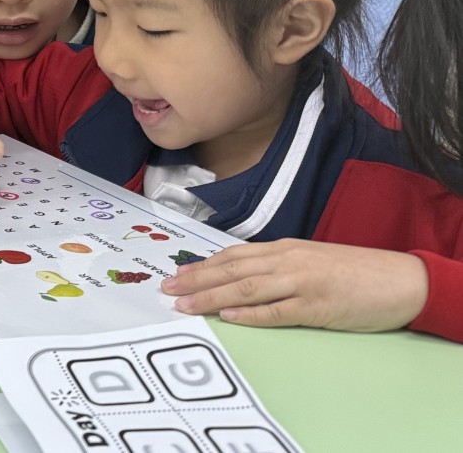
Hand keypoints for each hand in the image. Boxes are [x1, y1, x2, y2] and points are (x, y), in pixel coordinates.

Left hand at [161, 239, 428, 332]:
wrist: (401, 279)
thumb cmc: (356, 272)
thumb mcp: (312, 260)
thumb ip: (279, 266)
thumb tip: (243, 276)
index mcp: (285, 249)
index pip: (234, 256)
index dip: (202, 265)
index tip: (176, 273)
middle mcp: (288, 262)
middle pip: (232, 270)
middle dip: (196, 279)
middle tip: (166, 289)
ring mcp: (302, 283)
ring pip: (247, 289)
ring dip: (212, 297)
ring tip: (185, 304)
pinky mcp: (317, 306)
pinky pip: (277, 311)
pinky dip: (251, 314)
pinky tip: (229, 317)